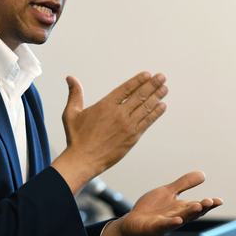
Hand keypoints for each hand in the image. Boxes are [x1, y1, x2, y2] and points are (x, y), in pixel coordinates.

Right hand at [51, 72, 168, 193]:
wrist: (83, 160)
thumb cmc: (76, 138)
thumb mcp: (71, 113)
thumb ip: (75, 94)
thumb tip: (70, 78)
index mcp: (105, 105)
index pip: (126, 88)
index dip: (138, 80)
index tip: (147, 75)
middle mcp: (119, 114)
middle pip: (139, 95)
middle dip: (152, 85)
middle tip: (161, 77)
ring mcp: (128, 126)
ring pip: (146, 107)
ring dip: (157, 96)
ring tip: (165, 88)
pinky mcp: (132, 137)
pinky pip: (147, 122)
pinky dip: (156, 113)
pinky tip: (162, 106)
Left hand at [99, 171, 222, 235]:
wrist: (134, 221)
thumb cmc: (152, 207)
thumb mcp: (168, 191)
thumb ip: (184, 183)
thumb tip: (203, 174)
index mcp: (182, 208)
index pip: (199, 206)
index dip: (209, 204)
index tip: (219, 201)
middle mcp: (177, 216)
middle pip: (192, 212)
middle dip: (202, 207)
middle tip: (210, 201)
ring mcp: (166, 223)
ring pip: (181, 218)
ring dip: (189, 213)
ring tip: (199, 205)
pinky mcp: (154, 227)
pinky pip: (164, 225)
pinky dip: (170, 223)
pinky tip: (177, 219)